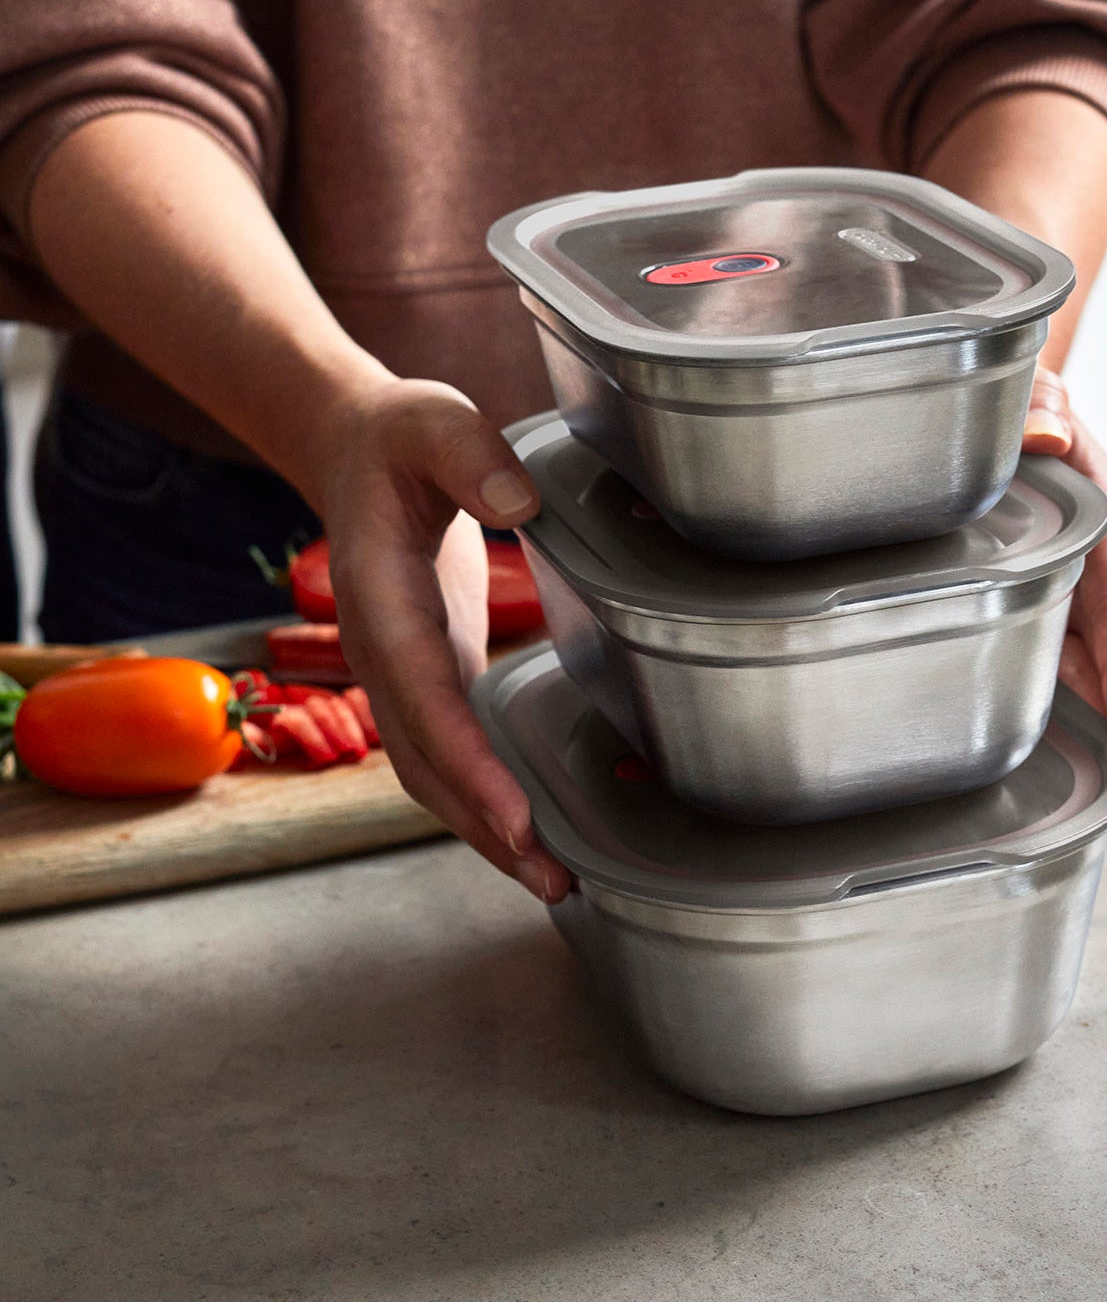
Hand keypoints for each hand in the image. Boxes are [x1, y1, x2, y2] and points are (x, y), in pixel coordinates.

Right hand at [317, 377, 572, 902]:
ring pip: (433, 771)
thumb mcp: (434, 420)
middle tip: (553, 878)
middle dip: (484, 825)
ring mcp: (403, 671)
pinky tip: (535, 827)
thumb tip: (521, 500)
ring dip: (486, 829)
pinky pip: (451, 750)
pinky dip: (486, 796)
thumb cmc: (400, 438)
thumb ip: (470, 454)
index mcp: (384, 597)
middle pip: (425, 759)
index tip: (518, 818)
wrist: (357, 452)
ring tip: (555, 881)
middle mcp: (384, 652)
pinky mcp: (431, 672)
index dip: (469, 761)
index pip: (425, 694)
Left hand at [1023, 367, 1106, 764]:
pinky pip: (1068, 670)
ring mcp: (1082, 602)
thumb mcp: (1039, 399)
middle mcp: (1104, 576)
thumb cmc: (1036, 414)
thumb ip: (1042, 407)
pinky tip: (1047, 755)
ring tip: (1096, 785)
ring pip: (1105, 674)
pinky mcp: (1055, 618)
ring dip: (1105, 724)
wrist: (1026, 424)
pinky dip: (1069, 711)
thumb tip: (1046, 434)